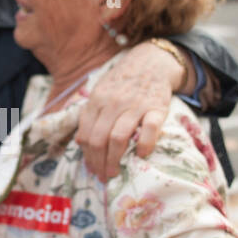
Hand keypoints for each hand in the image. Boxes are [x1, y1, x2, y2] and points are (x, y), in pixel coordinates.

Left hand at [76, 41, 186, 181]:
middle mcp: (113, 103)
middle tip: (103, 176)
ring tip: (115, 172)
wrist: (152, 62)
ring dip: (114, 159)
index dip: (87, 156)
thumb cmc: (123, 82)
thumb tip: (80, 141)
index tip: (92, 168)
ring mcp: (135, 105)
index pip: (87, 134)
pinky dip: (145, 145)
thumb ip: (89, 115)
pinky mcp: (157, 107)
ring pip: (118, 137)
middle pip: (99, 139)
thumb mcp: (100, 92)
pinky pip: (150, 129)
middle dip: (98, 162)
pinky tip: (141, 155)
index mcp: (97, 100)